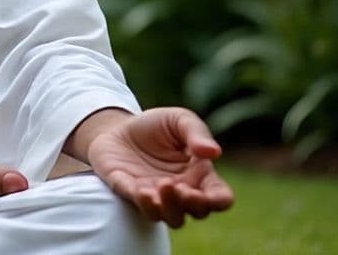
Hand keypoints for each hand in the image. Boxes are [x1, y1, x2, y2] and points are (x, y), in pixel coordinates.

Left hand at [87, 107, 234, 227]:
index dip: (218, 200)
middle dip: (194, 204)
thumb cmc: (156, 125)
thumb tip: (214, 152)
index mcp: (201, 174)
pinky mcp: (133, 194)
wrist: (117, 126)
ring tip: (164, 185)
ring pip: (173, 218)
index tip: (208, 193)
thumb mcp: (179, 119)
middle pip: (198, 212)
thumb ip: (197, 132)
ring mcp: (158, 197)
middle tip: (181, 188)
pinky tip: (143, 191)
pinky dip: (145, 204)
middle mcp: (183, 191)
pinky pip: (143, 208)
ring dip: (171, 207)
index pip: (220, 197)